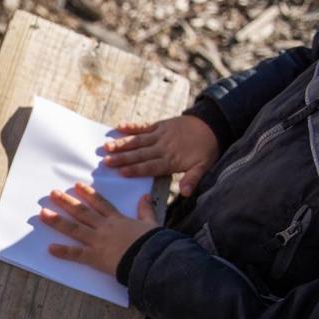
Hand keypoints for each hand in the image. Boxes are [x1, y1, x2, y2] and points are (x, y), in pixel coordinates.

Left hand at [40, 183, 157, 274]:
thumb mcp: (151, 223)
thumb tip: (146, 196)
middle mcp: (104, 227)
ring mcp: (98, 241)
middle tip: (52, 193)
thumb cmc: (154, 243)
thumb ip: (146, 210)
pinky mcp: (95, 257)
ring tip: (42, 213)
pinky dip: (63, 252)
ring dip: (57, 221)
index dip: (88, 193)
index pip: (100, 203)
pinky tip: (50, 248)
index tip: (76, 185)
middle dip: (66, 202)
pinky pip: (76, 254)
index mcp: (117, 220)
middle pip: (82, 212)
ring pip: (74, 229)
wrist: (152, 259)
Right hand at [104, 115, 218, 196]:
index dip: (135, 170)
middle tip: (106, 161)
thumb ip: (192, 179)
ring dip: (122, 143)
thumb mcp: (204, 166)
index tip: (121, 172)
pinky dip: (131, 126)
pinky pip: (143, 126)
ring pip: (138, 140)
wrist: (212, 125)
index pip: (150, 167)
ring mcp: (160, 135)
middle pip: (139, 154)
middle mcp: (163, 147)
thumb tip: (185, 193)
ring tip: (107, 146)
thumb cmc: (206, 149)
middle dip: (122, 158)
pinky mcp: (160, 125)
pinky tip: (119, 127)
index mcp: (171, 160)